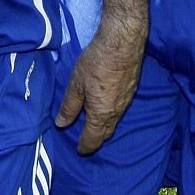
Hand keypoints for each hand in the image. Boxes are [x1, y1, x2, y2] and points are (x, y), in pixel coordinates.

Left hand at [54, 17, 146, 154]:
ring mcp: (127, 101)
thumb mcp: (76, 84)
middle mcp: (116, 112)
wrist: (122, 43)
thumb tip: (62, 124)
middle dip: (96, 138)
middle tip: (86, 140)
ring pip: (114, 120)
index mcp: (101, 114)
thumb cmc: (96, 63)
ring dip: (104, 126)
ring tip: (94, 124)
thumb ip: (69, 106)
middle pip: (106, 132)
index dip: (85, 146)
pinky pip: (120, 109)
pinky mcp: (132, 90)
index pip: (93, 138)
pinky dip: (111, 113)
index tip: (80, 150)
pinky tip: (106, 105)